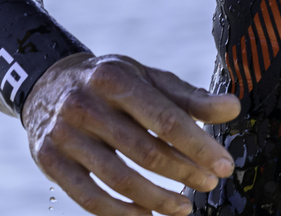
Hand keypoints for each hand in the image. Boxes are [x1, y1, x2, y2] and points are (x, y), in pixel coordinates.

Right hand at [23, 52, 241, 214]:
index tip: (224, 165)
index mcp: (115, 79)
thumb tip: (233, 108)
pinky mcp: (49, 162)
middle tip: (209, 183)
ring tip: (185, 206)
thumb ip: (189, 98)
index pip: (165, 119)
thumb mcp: (148, 79)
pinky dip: (121, 213)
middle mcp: (86, 105)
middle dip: (183, 172)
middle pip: (144, 151)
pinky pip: (89, 198)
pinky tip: (147, 214)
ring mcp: (64, 135)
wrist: (47, 84)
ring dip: (157, 199)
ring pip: (119, 180)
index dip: (198, 146)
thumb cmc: (112, 82)